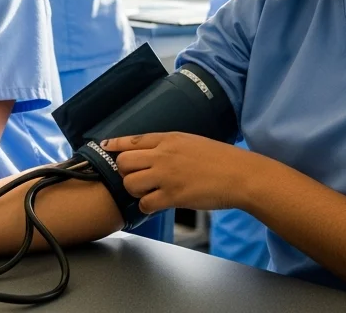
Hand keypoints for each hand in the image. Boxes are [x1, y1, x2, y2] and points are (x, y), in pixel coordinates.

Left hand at [103, 133, 257, 213]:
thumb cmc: (220, 159)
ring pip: (130, 184)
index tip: (105, 146)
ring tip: (150, 192)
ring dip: (136, 191)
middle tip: (137, 179)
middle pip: (124, 162)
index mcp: (168, 139)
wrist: (240, 175)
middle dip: (126, 173)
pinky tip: (158, 204)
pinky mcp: (173, 196)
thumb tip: (153, 153)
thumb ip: (170, 146)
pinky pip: (145, 203)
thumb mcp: (192, 142)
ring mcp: (166, 175)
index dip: (115, 145)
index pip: (132, 140)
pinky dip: (148, 206)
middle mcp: (163, 155)